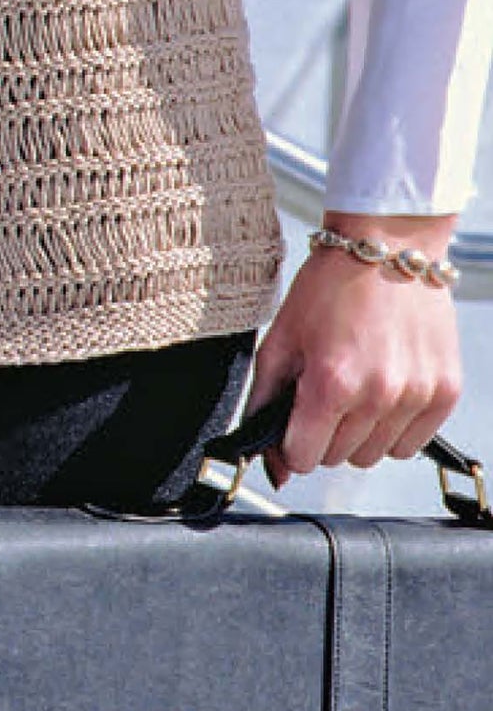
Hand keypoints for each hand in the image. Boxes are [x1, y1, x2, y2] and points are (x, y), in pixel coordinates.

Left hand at [246, 212, 461, 490]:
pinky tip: (386, 387)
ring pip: (375, 455)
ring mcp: (416, 395)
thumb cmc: (330, 286)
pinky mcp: (444, 392)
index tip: (296, 419)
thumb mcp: (280, 337)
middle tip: (328, 388)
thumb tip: (270, 464)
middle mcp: (378, 394)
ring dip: (360, 431)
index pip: (303, 459)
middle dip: (325, 432)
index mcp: (331, 381)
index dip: (292, 442)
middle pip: (338, 458)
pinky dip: (395, 426)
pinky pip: (412, 443)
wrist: (388, 246)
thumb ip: (265, 401)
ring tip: (359, 383)